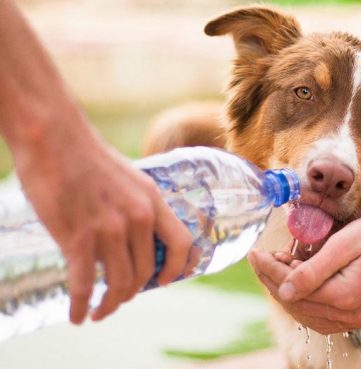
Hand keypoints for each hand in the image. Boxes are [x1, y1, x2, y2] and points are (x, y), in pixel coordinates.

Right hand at [13, 122, 191, 323]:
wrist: (53, 137)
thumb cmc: (86, 156)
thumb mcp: (128, 178)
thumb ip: (136, 206)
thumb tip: (134, 236)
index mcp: (152, 200)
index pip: (181, 243)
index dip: (178, 268)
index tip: (164, 282)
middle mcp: (137, 217)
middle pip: (146, 272)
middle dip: (132, 292)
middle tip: (118, 299)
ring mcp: (109, 229)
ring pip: (119, 283)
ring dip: (110, 305)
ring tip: (98, 312)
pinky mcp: (78, 238)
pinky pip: (85, 285)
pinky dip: (81, 306)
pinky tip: (76, 316)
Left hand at [249, 211, 360, 333]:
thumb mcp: (344, 244)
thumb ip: (312, 270)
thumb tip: (283, 290)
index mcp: (345, 297)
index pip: (293, 289)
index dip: (269, 271)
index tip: (255, 253)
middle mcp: (352, 315)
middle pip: (299, 305)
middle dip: (275, 281)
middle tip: (263, 259)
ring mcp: (360, 318)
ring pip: (310, 316)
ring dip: (290, 294)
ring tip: (280, 268)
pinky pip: (326, 318)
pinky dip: (308, 303)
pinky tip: (300, 285)